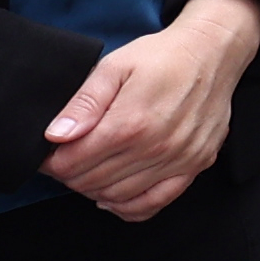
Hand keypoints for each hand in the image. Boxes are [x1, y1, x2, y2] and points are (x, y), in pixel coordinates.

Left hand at [42, 0, 259, 219]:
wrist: (212, 53)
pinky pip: (155, 203)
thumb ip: (84, 103)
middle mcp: (156, 148)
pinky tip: (113, 197)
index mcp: (130, 123)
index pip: (73, 162)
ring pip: (118, 196)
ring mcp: (179, 160)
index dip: (51, 162)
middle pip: (92, 182)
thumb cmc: (163, 57)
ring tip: (87, 172)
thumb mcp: (115, 67)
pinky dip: (128, 207)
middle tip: (65, 160)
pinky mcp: (196, 165)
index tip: (47, 155)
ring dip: (93, 190)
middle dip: (69, 175)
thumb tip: (56, 135)